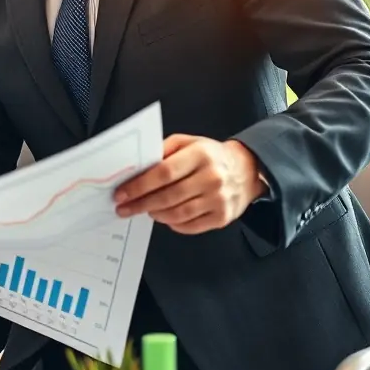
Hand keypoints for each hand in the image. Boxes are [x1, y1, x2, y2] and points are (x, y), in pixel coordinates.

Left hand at [113, 135, 265, 234]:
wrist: (247, 170)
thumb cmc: (210, 156)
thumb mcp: (187, 143)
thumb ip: (163, 151)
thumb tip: (137, 167)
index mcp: (200, 155)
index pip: (163, 173)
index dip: (139, 185)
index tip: (122, 193)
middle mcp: (212, 178)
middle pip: (168, 196)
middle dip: (140, 204)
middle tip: (124, 208)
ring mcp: (218, 200)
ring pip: (177, 213)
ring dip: (155, 214)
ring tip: (144, 210)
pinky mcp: (222, 217)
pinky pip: (190, 226)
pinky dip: (172, 224)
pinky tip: (163, 217)